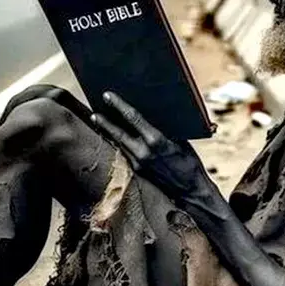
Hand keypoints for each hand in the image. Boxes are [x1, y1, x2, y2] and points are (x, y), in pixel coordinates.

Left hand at [90, 91, 209, 202]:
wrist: (190, 189)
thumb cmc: (189, 162)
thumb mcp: (180, 140)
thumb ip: (164, 129)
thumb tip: (152, 115)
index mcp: (156, 140)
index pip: (133, 118)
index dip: (119, 105)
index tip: (108, 95)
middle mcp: (144, 152)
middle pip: (118, 133)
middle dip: (105, 121)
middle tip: (94, 112)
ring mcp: (139, 163)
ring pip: (119, 144)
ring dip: (108, 132)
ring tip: (98, 121)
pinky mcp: (138, 171)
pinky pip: (125, 153)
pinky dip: (118, 143)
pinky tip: (113, 137)